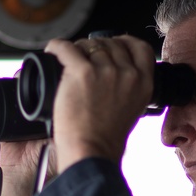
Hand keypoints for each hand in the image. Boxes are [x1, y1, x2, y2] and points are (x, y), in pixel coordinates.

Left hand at [43, 35, 156, 171]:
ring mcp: (105, 71)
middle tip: (83, 58)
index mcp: (143, 83)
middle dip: (95, 48)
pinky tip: (52, 52)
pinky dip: (56, 48)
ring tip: (67, 61)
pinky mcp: (81, 72)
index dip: (124, 42)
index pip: (139, 47)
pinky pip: (65, 48)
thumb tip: (116, 73)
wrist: (92, 152)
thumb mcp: (132, 110)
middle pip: (110, 44)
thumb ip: (129, 89)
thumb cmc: (107, 139)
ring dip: (76, 49)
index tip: (112, 44)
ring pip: (88, 45)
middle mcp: (127, 74)